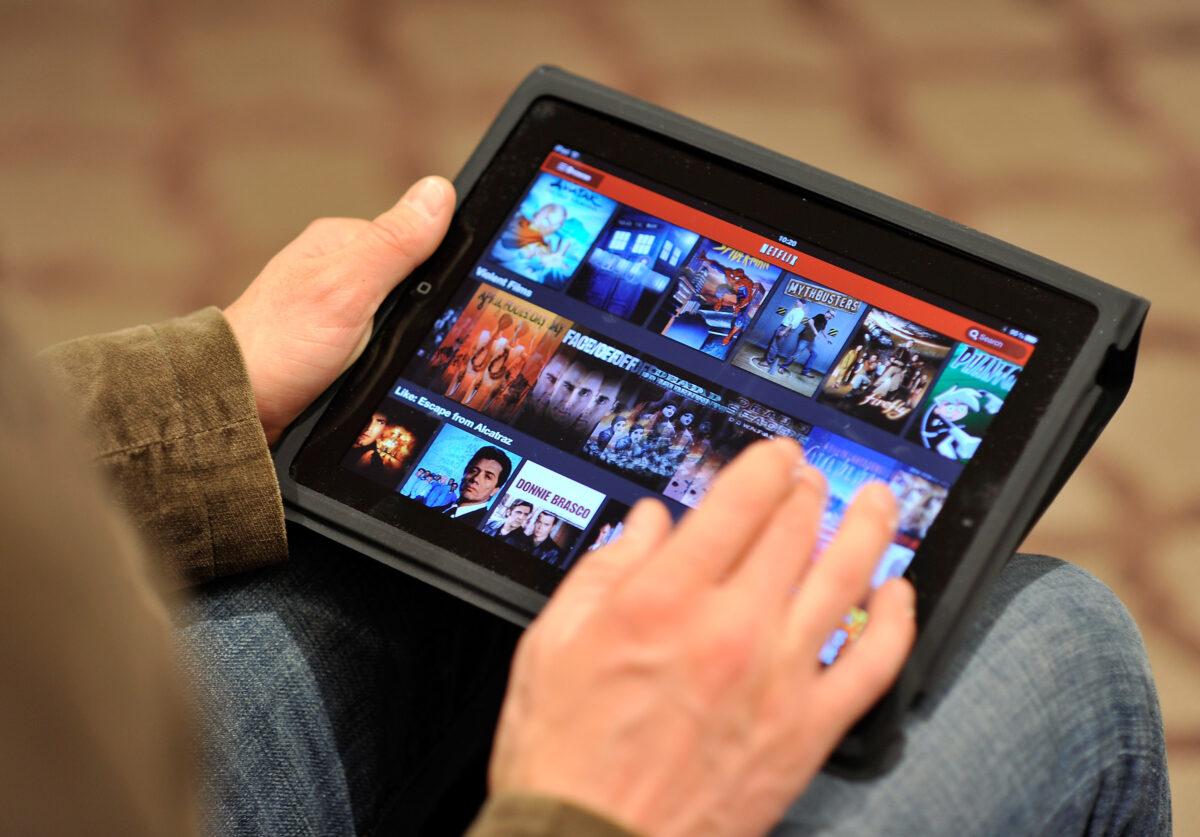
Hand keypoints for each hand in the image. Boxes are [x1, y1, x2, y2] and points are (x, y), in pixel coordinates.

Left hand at [225, 177, 453, 443]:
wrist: (236, 407)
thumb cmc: (280, 346)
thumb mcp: (348, 288)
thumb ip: (395, 243)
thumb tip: (439, 190)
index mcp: (343, 243)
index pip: (416, 242)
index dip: (436, 273)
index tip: (438, 304)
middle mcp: (338, 270)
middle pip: (408, 285)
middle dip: (418, 315)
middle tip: (403, 341)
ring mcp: (334, 307)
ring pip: (395, 320)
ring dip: (399, 344)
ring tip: (385, 364)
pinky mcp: (332, 343)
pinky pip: (377, 346)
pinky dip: (382, 362)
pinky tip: (375, 376)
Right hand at [489, 437, 914, 836]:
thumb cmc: (564, 753)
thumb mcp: (553, 642)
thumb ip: (603, 569)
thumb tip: (645, 524)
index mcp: (664, 598)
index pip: (739, 501)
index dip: (767, 464)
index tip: (776, 456)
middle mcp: (729, 627)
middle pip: (795, 530)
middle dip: (809, 491)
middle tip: (813, 480)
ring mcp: (777, 678)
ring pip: (845, 580)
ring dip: (868, 530)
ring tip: (878, 504)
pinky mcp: (806, 729)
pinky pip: (873, 663)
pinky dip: (895, 621)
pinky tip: (897, 593)